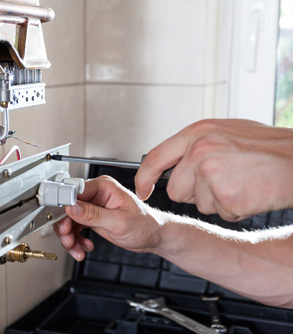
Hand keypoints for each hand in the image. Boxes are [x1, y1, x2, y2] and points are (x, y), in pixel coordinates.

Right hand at [54, 176, 159, 260]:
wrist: (153, 236)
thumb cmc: (144, 224)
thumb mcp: (119, 221)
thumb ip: (93, 214)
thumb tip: (72, 207)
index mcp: (104, 187)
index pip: (75, 191)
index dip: (65, 205)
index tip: (61, 220)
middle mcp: (96, 194)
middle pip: (68, 207)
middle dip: (66, 226)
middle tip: (68, 239)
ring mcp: (92, 206)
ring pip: (68, 220)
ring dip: (69, 237)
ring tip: (76, 248)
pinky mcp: (91, 218)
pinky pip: (74, 228)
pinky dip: (75, 240)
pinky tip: (83, 247)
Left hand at [135, 119, 292, 220]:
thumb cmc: (266, 147)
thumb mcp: (225, 133)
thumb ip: (196, 145)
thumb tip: (173, 162)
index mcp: (197, 132)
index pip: (155, 158)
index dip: (145, 178)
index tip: (142, 190)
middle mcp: (199, 150)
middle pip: (176, 190)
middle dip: (195, 193)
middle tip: (225, 181)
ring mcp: (211, 173)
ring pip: (199, 204)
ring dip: (219, 201)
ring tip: (242, 183)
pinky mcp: (226, 196)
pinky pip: (221, 214)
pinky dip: (235, 210)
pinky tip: (251, 193)